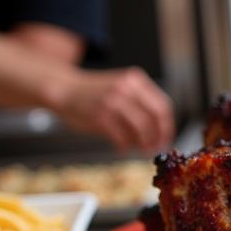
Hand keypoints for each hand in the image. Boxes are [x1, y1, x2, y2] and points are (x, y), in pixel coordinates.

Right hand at [50, 66, 175, 151]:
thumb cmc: (93, 93)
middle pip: (155, 117)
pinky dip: (125, 146)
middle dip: (158, 136)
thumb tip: (158, 129)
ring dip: (143, 143)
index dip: (167, 125)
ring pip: (141, 128)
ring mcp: (113, 101)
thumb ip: (139, 102)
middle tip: (156, 147)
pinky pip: (121, 136)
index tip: (166, 138)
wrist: (63, 88)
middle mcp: (126, 88)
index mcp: (135, 80)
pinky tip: (122, 149)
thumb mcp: (120, 87)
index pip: (162, 105)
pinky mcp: (100, 116)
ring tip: (141, 150)